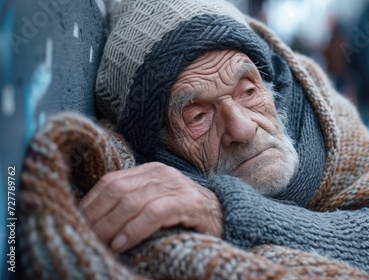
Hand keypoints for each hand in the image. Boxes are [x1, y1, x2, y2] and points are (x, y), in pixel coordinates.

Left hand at [79, 162, 222, 251]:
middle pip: (117, 190)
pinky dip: (134, 230)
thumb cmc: (183, 216)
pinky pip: (154, 213)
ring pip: (132, 201)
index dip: (90, 203)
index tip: (75, 223)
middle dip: (96, 216)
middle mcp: (161, 173)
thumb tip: (93, 221)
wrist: (224, 217)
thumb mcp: (154, 204)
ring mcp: (175, 186)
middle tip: (84, 237)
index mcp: (149, 171)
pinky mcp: (188, 203)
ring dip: (110, 226)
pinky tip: (122, 244)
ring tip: (100, 244)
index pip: (110, 181)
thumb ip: (130, 205)